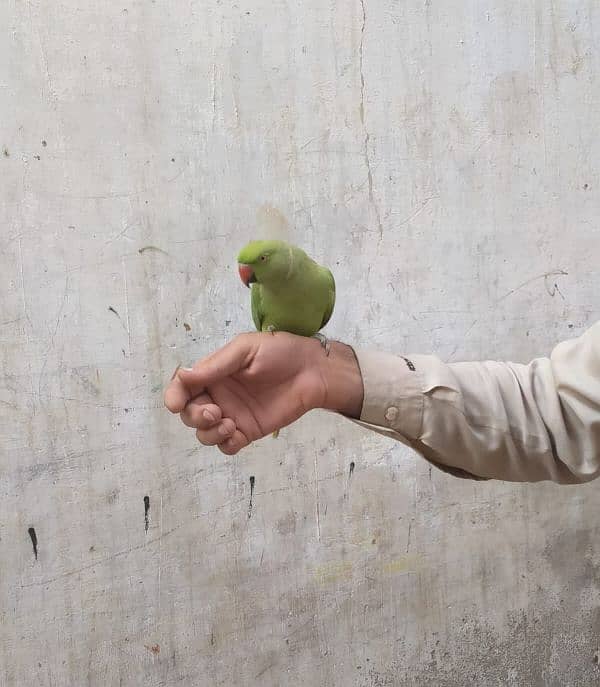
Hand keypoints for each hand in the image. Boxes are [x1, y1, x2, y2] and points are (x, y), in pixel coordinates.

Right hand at [164, 332, 362, 453]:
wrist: (313, 371)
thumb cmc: (280, 352)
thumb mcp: (245, 350)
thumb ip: (215, 365)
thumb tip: (182, 376)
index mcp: (213, 373)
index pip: (182, 387)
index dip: (173, 396)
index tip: (175, 404)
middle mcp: (218, 395)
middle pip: (189, 414)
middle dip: (195, 416)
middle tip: (215, 412)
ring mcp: (232, 415)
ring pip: (205, 434)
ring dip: (209, 433)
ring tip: (229, 424)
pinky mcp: (248, 431)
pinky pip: (227, 447)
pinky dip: (226, 444)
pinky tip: (237, 434)